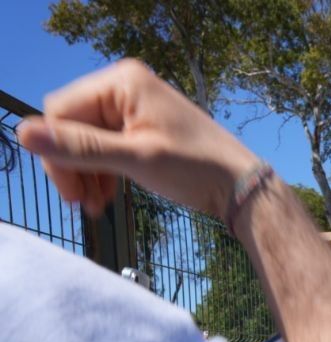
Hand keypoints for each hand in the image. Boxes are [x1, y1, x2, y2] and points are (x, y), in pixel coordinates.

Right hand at [16, 59, 257, 216]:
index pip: (61, 111)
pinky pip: (107, 146)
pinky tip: (107, 197)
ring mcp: (134, 107)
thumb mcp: (134, 158)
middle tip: (83, 205)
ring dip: (86, 173)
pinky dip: (103, 172)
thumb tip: (24, 134)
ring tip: (96, 206)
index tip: (72, 193)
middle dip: (73, 166)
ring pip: (87, 139)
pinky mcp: (142, 127)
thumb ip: (80, 147)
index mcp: (122, 81)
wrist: (241, 186)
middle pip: (71, 125)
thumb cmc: (197, 168)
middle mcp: (125, 86)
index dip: (58, 153)